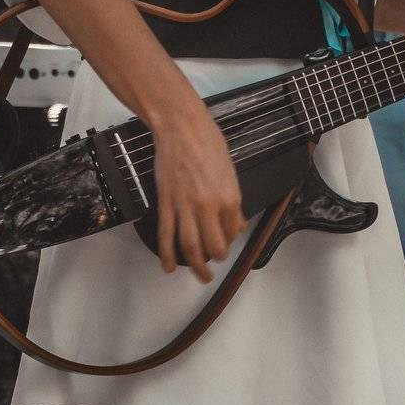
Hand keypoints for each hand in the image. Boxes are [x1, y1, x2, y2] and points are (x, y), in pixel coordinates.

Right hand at [152, 90, 246, 281]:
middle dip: (215, 259)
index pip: (232, 232)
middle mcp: (209, 206)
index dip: (230, 241)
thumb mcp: (230, 171)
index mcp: (229, 197)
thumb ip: (233, 200)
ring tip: (200, 276)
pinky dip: (166, 255)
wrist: (181, 127)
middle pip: (213, 247)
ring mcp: (185, 207)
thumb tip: (238, 224)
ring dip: (196, 267)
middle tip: (213, 263)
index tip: (225, 241)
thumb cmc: (208, 143)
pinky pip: (166, 235)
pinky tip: (168, 267)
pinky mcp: (166, 203)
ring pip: (190, 247)